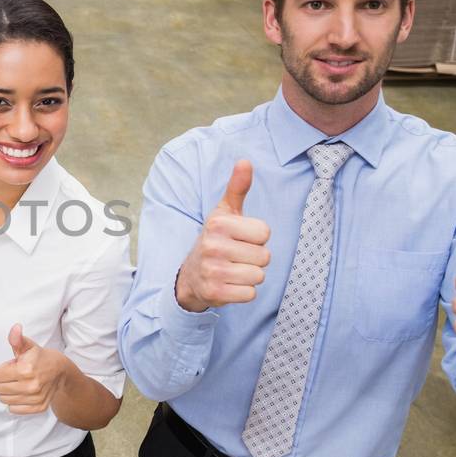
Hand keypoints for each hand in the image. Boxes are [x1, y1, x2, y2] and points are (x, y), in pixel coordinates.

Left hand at [0, 325, 69, 414]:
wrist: (60, 371)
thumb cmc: (40, 357)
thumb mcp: (28, 346)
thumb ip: (18, 339)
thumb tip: (15, 329)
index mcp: (25, 369)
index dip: (0, 370)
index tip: (10, 367)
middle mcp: (31, 385)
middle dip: (2, 381)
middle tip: (13, 376)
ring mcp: (36, 398)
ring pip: (4, 400)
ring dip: (7, 392)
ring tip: (18, 383)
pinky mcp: (39, 407)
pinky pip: (14, 410)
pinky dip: (15, 402)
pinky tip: (22, 393)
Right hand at [175, 160, 271, 311]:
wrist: (190, 275)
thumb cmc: (215, 240)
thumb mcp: (224, 213)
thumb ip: (237, 188)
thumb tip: (245, 161)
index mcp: (218, 224)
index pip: (264, 233)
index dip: (257, 238)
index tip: (240, 239)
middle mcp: (213, 246)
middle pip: (264, 257)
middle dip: (254, 259)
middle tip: (236, 257)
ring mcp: (212, 271)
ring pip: (258, 276)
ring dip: (250, 276)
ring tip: (233, 270)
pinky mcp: (215, 293)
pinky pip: (250, 294)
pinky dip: (243, 292)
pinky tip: (230, 284)